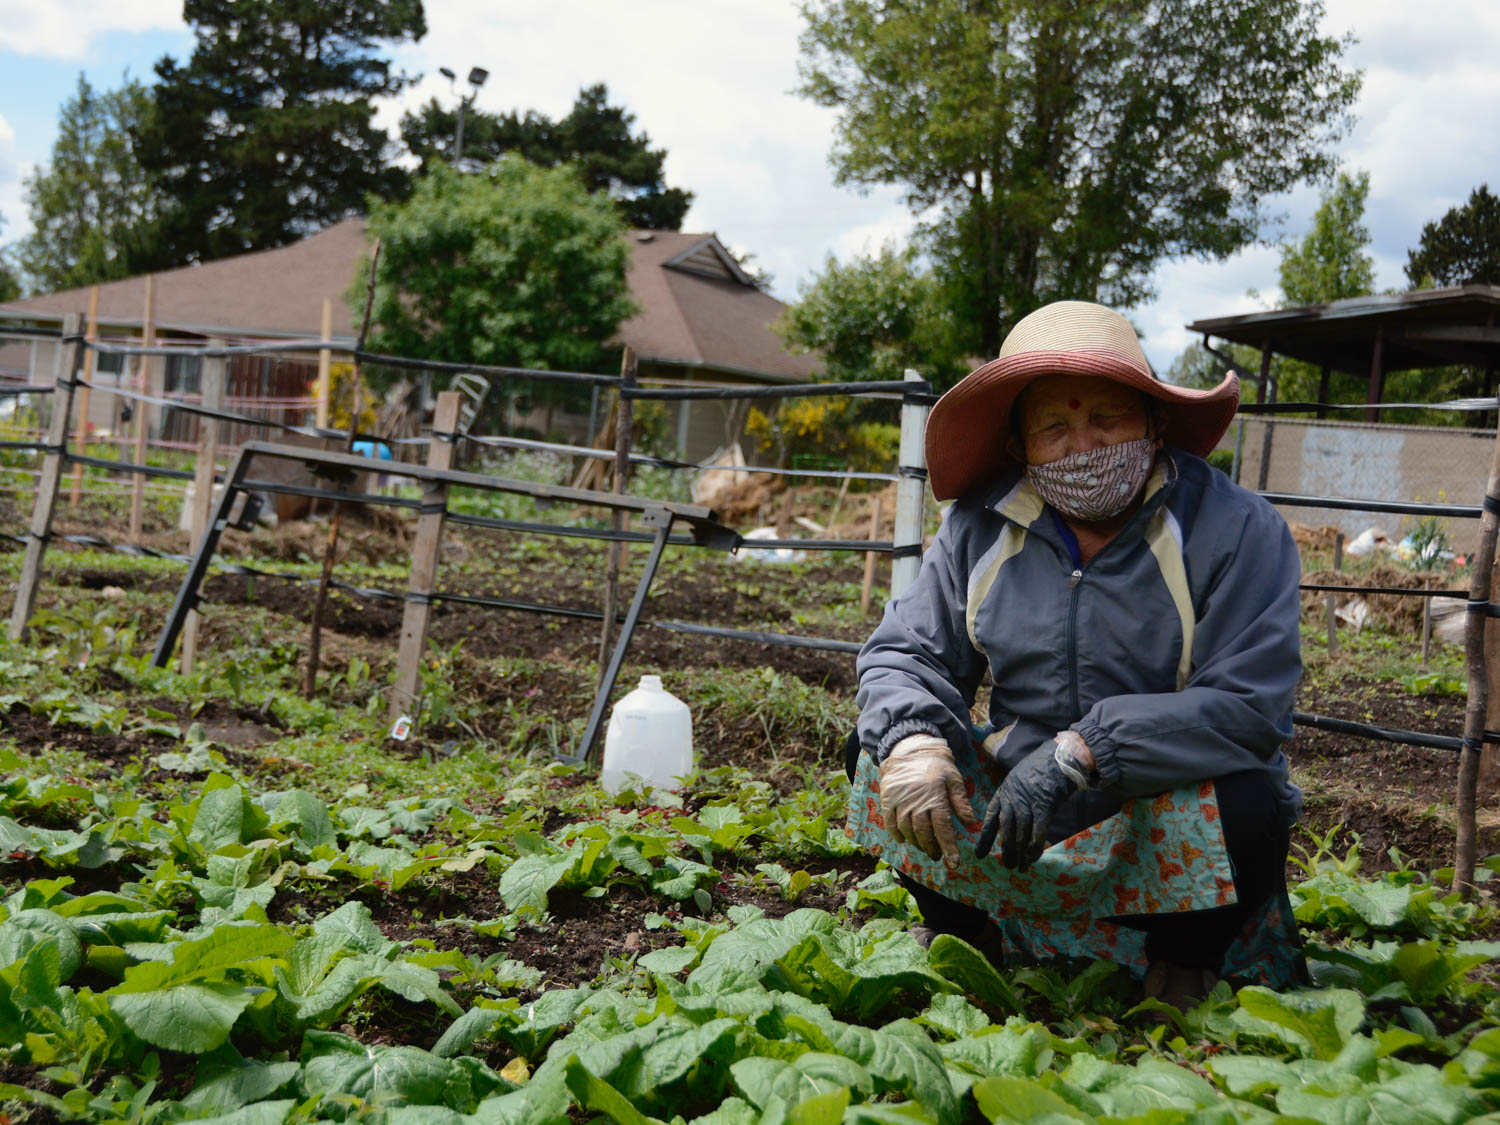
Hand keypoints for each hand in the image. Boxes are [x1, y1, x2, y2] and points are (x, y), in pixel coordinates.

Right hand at [877, 734, 979, 866]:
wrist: (910, 748)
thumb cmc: (936, 765)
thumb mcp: (953, 779)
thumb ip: (960, 801)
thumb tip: (970, 823)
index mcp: (935, 797)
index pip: (943, 828)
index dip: (949, 847)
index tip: (954, 861)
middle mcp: (916, 802)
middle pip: (924, 833)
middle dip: (932, 848)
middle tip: (937, 855)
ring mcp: (900, 801)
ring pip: (907, 830)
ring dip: (916, 843)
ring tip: (923, 847)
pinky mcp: (887, 799)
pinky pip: (890, 822)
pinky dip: (896, 834)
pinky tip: (903, 840)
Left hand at [974, 735, 1088, 867]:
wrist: (1061, 756)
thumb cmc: (1042, 767)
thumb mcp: (1021, 780)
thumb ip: (1016, 797)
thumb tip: (1017, 819)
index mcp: (1005, 792)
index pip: (991, 818)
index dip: (985, 838)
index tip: (979, 854)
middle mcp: (1013, 799)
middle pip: (1005, 830)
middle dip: (1006, 850)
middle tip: (1007, 866)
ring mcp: (1027, 802)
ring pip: (1020, 834)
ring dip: (1020, 853)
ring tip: (1021, 868)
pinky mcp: (1044, 806)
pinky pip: (1037, 830)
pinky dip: (1035, 845)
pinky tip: (1034, 856)